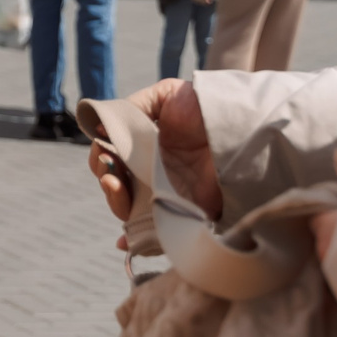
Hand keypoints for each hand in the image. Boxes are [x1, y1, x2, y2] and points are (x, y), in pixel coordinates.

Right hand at [87, 77, 219, 228]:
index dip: (103, 163)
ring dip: (116, 202)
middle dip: (107, 184)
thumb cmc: (203, 107)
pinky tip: (125, 239)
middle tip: (109, 173)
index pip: (116, 164)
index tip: (104, 155)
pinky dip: (140, 240)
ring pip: (133, 211)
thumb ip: (131, 108)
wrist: (236, 120)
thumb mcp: (163, 96)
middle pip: (120, 190)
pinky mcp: (189, 214)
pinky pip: (161, 232)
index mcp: (148, 150)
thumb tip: (100, 130)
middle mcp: (157, 175)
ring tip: (115, 185)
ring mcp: (172, 196)